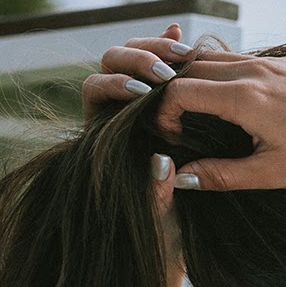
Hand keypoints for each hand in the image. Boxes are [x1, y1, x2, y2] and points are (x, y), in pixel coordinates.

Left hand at [82, 23, 184, 267]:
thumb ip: (156, 194)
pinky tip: (189, 49)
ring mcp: (139, 103)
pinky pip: (163, 67)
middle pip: (112, 62)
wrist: (169, 237)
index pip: (95, 87)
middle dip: (137, 59)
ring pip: (136, 56)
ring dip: (156, 50)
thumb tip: (162, 163)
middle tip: (165, 72)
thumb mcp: (156, 216)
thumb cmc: (156, 231)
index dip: (115, 85)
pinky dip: (171, 52)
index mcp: (102, 134)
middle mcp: (116, 113)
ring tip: (184, 57)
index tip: (142, 92)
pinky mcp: (162, 99)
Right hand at [154, 52, 285, 191]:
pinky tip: (234, 102)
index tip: (169, 137)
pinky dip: (225, 74)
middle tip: (175, 125)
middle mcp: (255, 69)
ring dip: (198, 80)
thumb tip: (180, 178)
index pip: (180, 91)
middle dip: (173, 93)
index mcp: (245, 98)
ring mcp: (273, 61)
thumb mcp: (270, 175)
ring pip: (217, 58)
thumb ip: (220, 175)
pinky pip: (244, 59)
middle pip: (192, 68)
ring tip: (197, 112)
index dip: (163, 114)